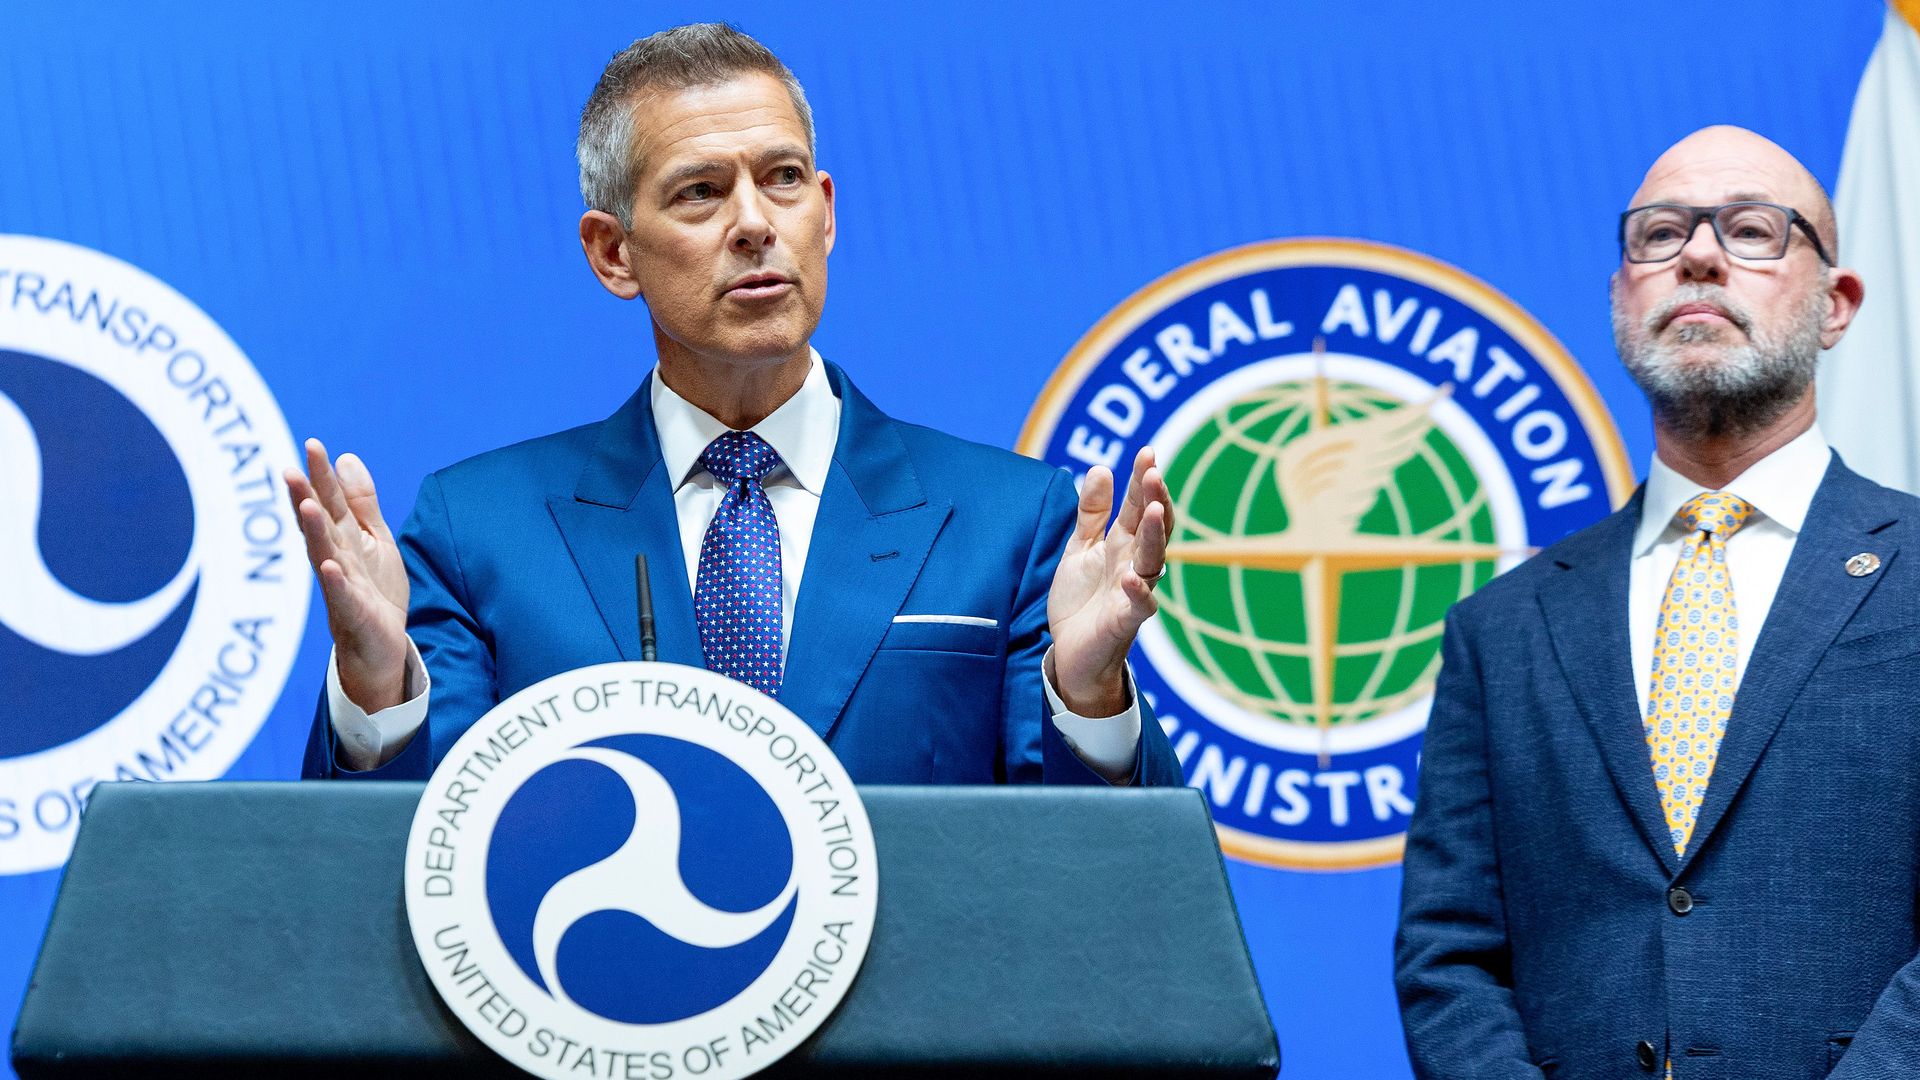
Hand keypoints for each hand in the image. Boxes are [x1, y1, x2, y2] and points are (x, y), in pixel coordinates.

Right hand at [284, 439, 410, 712]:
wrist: (382, 648)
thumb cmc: (374, 591)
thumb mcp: (375, 540)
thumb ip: (361, 503)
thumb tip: (346, 458)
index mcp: (343, 541)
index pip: (330, 503)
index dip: (322, 476)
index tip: (312, 445)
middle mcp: (336, 560)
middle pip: (321, 526)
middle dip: (306, 498)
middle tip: (291, 469)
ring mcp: (343, 588)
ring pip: (326, 556)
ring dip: (315, 532)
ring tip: (306, 506)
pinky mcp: (355, 615)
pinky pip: (343, 597)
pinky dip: (336, 582)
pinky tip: (329, 566)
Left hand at [1046, 447, 1173, 715]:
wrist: (1071, 654)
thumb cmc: (1081, 601)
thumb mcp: (1079, 549)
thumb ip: (1091, 513)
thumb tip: (1100, 468)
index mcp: (1123, 545)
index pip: (1137, 507)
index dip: (1142, 481)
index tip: (1147, 452)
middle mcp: (1135, 565)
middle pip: (1151, 528)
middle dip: (1154, 500)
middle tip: (1154, 472)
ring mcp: (1133, 593)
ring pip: (1152, 560)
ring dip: (1153, 535)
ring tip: (1152, 509)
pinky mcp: (1125, 622)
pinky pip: (1139, 606)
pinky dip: (1138, 592)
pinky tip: (1132, 577)